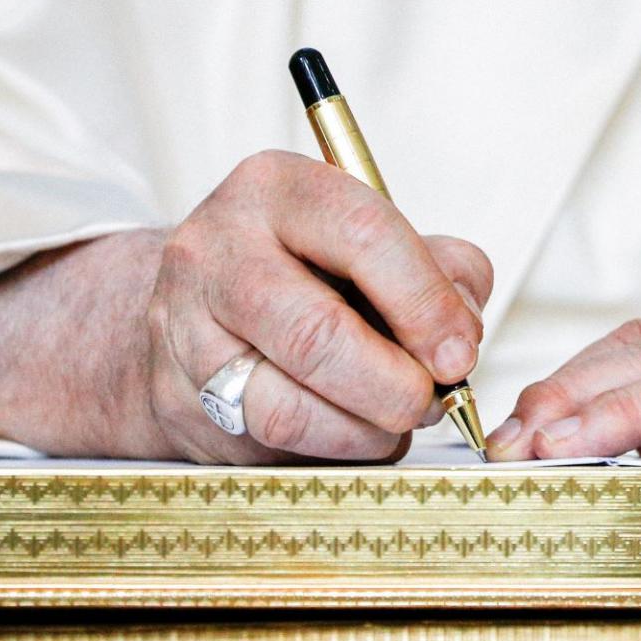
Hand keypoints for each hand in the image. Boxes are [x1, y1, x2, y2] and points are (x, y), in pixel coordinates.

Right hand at [144, 150, 490, 462]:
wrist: (198, 302)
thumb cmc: (304, 267)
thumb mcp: (374, 235)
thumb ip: (439, 268)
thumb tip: (460, 332)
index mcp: (276, 190)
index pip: (363, 235)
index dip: (425, 303)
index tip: (459, 351)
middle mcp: (216, 253)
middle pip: (315, 334)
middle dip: (394, 383)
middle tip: (432, 398)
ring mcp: (185, 331)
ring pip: (286, 409)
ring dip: (365, 429)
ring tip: (397, 418)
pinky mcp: (179, 402)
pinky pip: (270, 448)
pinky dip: (332, 450)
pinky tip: (354, 430)